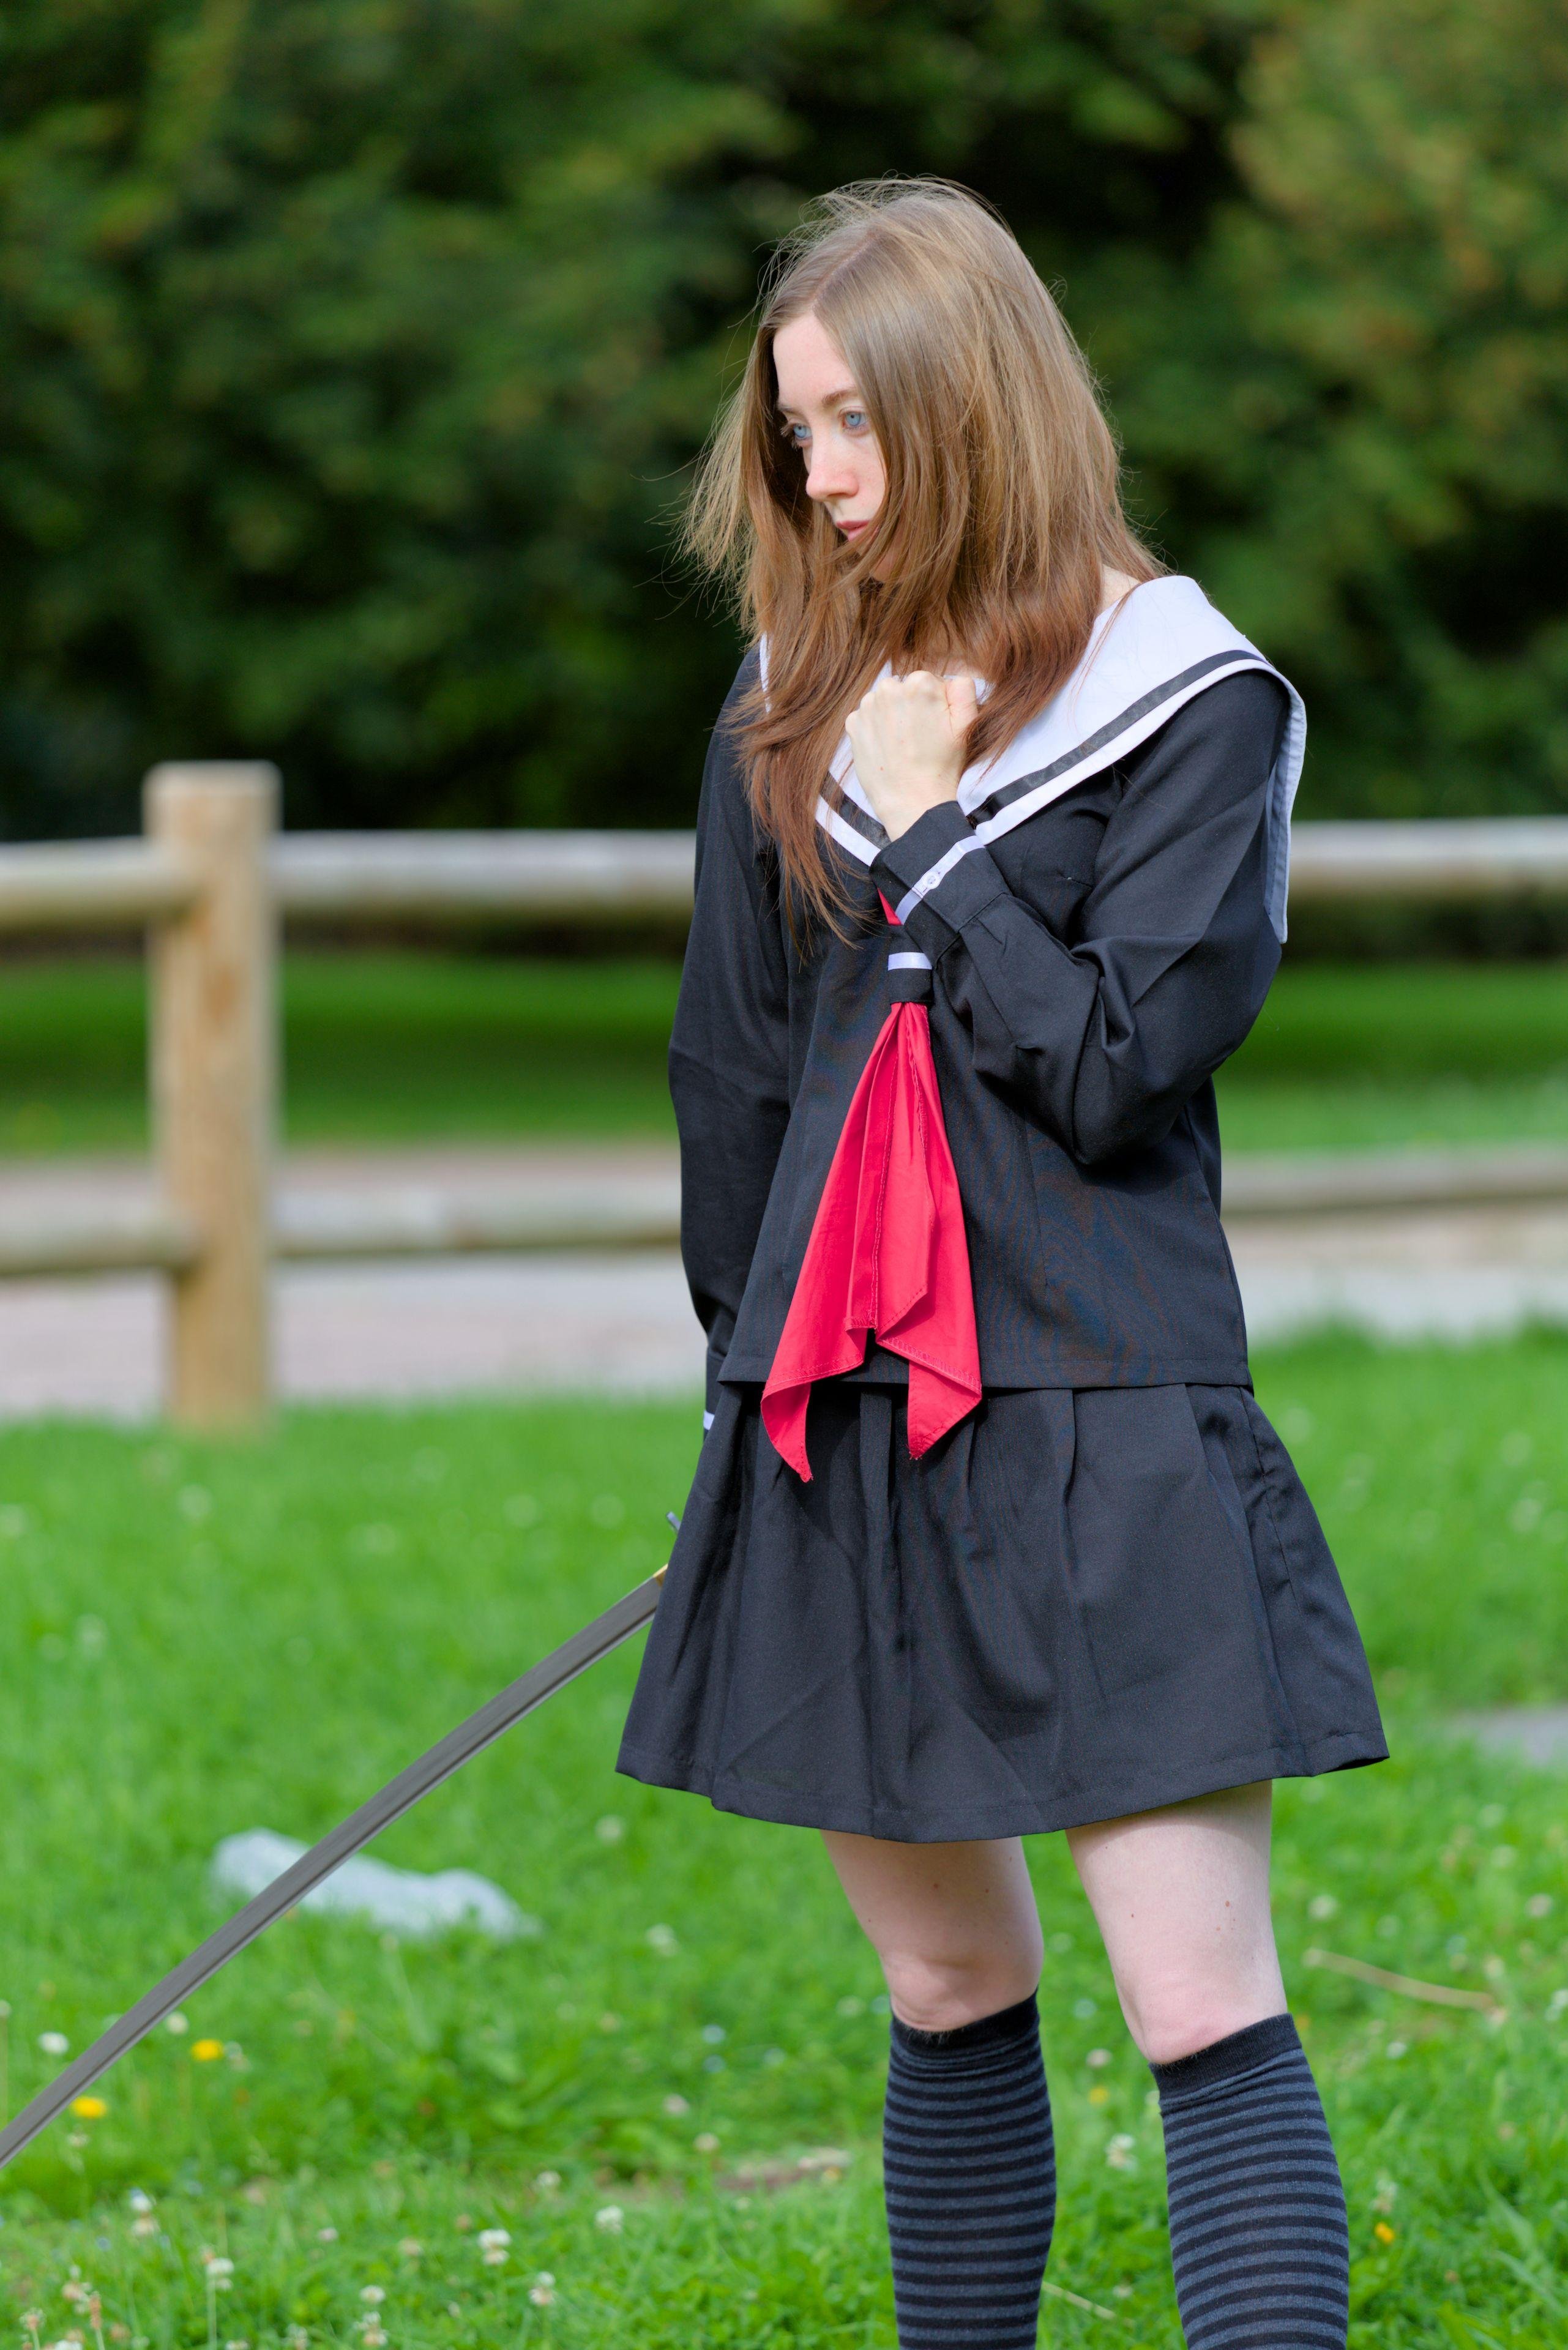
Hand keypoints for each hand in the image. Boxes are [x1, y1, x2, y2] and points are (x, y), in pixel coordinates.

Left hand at [845, 671, 978, 839]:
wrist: (912, 802)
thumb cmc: (943, 765)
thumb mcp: (967, 725)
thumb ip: (964, 689)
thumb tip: (952, 678)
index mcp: (920, 683)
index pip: (927, 682)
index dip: (934, 704)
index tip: (935, 726)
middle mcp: (889, 688)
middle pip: (903, 689)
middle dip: (911, 707)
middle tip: (919, 737)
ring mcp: (867, 706)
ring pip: (883, 702)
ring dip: (892, 716)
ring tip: (903, 744)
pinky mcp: (853, 724)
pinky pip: (867, 717)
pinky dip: (875, 729)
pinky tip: (887, 748)